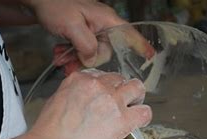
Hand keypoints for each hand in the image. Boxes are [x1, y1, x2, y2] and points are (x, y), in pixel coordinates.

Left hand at [27, 0, 153, 67]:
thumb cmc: (55, 6)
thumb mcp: (71, 26)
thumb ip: (86, 44)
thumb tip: (93, 59)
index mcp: (106, 19)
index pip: (129, 33)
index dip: (141, 45)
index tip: (151, 56)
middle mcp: (102, 25)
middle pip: (104, 51)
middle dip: (86, 60)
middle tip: (68, 64)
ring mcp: (91, 29)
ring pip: (90, 53)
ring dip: (75, 59)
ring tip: (60, 59)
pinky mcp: (81, 33)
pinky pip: (81, 50)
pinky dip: (70, 54)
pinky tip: (59, 53)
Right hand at [28, 70, 151, 138]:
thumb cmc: (49, 134)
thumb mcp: (55, 102)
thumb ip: (73, 97)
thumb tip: (82, 103)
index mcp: (79, 79)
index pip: (100, 75)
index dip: (105, 86)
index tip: (105, 95)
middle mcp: (97, 85)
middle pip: (118, 79)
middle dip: (120, 90)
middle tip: (120, 103)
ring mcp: (112, 100)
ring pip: (136, 87)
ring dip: (136, 97)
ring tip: (134, 107)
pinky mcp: (123, 119)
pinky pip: (145, 112)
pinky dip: (144, 116)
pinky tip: (139, 122)